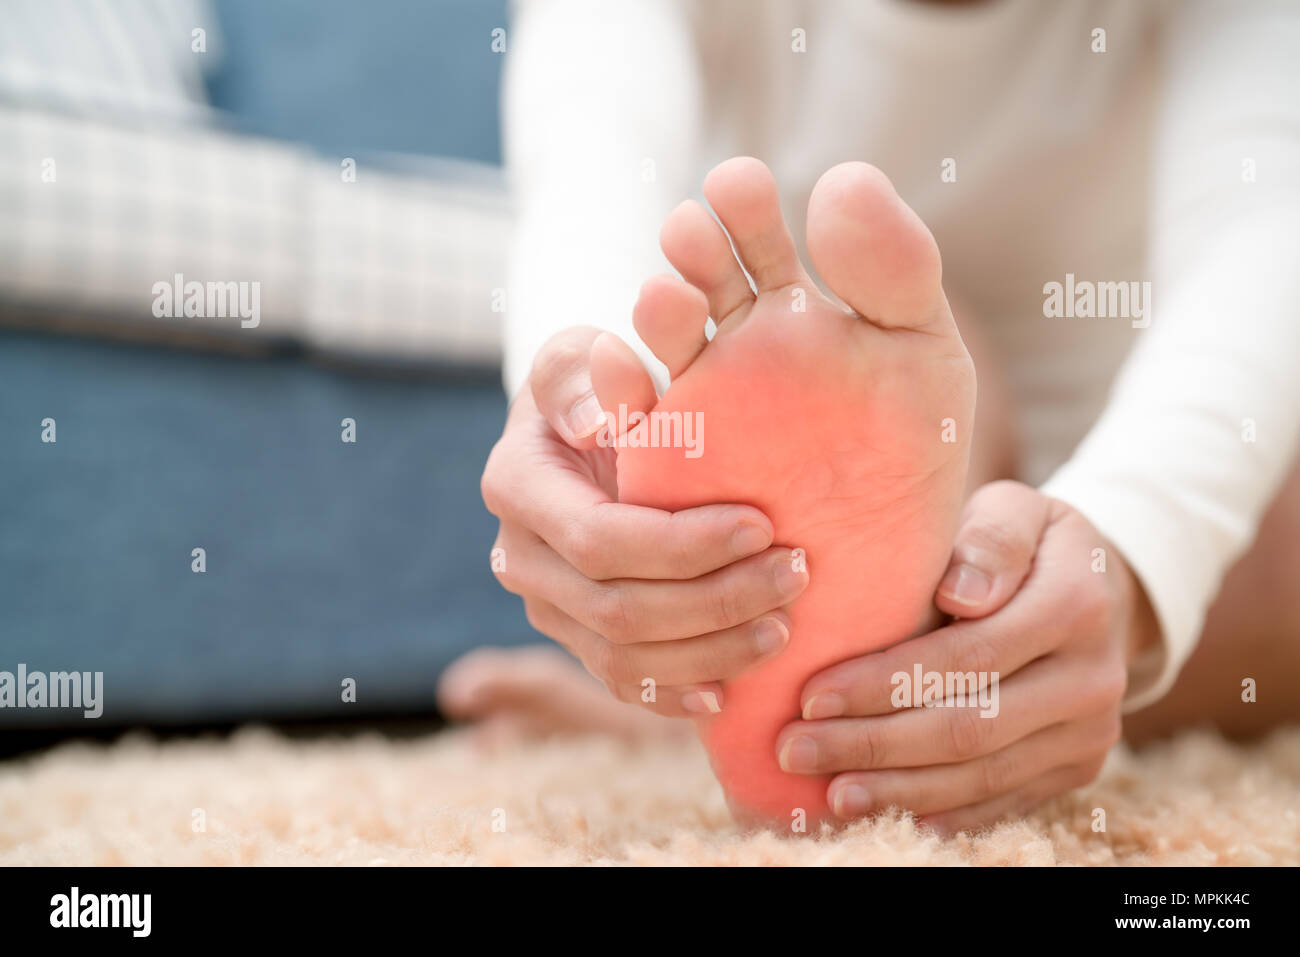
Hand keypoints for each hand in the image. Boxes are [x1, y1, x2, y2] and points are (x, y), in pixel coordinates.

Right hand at [481, 326, 805, 716]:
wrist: (589, 426)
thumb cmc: (600, 378)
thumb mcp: (584, 352)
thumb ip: (583, 372)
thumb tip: (592, 419)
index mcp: (518, 485)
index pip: (600, 540)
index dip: (682, 545)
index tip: (760, 525)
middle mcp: (520, 558)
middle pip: (617, 609)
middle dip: (714, 600)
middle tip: (795, 574)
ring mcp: (548, 607)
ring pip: (622, 657)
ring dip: (710, 650)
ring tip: (785, 623)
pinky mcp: (577, 638)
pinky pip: (622, 683)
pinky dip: (676, 691)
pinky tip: (730, 692)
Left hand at [777, 480, 1159, 833]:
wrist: (1104, 590)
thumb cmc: (1029, 542)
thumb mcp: (1017, 510)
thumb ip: (991, 539)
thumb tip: (961, 595)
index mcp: (1075, 605)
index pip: (966, 656)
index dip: (885, 682)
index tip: (812, 695)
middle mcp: (1092, 678)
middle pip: (969, 726)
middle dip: (874, 743)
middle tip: (797, 749)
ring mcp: (1089, 733)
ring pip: (981, 775)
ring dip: (897, 788)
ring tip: (827, 790)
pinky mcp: (1078, 768)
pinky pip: (1001, 801)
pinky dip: (938, 812)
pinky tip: (880, 812)